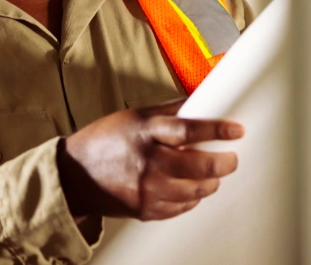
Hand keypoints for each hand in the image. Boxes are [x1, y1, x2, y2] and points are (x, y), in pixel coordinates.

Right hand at [58, 100, 243, 220]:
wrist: (74, 176)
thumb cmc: (105, 140)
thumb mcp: (135, 116)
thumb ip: (169, 112)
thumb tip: (200, 101)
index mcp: (145, 133)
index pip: (189, 130)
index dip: (217, 130)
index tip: (236, 131)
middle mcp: (148, 162)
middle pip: (199, 167)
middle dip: (224, 163)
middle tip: (231, 158)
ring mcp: (146, 190)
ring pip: (195, 191)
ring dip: (212, 182)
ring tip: (215, 174)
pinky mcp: (145, 210)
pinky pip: (181, 208)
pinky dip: (193, 198)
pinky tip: (193, 188)